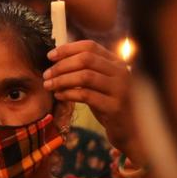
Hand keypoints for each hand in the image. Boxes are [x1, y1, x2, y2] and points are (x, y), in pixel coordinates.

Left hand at [43, 40, 138, 157]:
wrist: (129, 131)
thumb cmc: (109, 104)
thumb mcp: (100, 83)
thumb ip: (87, 70)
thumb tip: (57, 58)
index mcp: (117, 62)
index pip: (90, 46)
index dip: (68, 49)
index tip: (50, 56)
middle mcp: (121, 72)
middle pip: (86, 59)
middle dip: (62, 65)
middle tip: (46, 74)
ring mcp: (121, 89)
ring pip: (85, 76)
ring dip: (62, 79)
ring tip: (49, 85)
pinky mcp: (115, 107)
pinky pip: (86, 95)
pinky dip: (69, 94)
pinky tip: (59, 95)